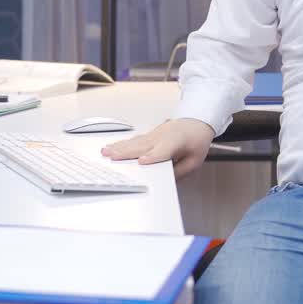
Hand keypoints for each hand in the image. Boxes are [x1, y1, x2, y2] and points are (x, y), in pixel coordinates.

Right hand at [101, 118, 215, 178]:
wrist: (197, 122)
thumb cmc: (197, 141)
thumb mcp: (195, 161)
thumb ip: (180, 172)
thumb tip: (165, 181)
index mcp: (176, 142)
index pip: (162, 151)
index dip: (152, 156)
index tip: (141, 162)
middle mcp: (162, 137)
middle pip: (142, 146)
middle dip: (125, 152)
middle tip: (111, 157)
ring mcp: (154, 134)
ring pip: (134, 141)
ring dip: (119, 147)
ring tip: (105, 151)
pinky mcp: (150, 134)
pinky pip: (134, 139)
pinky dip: (122, 143)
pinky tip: (112, 146)